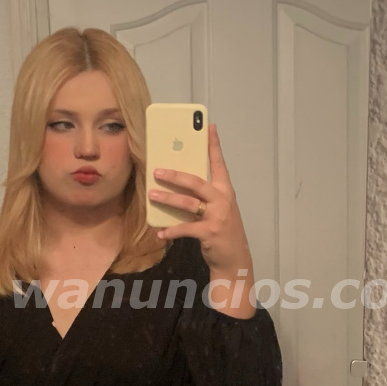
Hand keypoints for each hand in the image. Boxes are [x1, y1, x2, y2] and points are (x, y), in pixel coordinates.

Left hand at [148, 124, 251, 275]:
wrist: (234, 259)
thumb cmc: (223, 231)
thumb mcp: (218, 209)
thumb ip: (203, 197)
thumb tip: (177, 186)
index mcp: (225, 191)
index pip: (219, 163)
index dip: (214, 145)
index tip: (208, 126)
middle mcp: (223, 200)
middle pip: (196, 182)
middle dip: (175, 176)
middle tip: (157, 171)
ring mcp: (217, 216)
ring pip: (187, 203)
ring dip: (167, 199)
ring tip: (152, 195)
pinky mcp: (209, 232)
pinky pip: (185, 228)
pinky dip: (171, 231)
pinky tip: (160, 232)